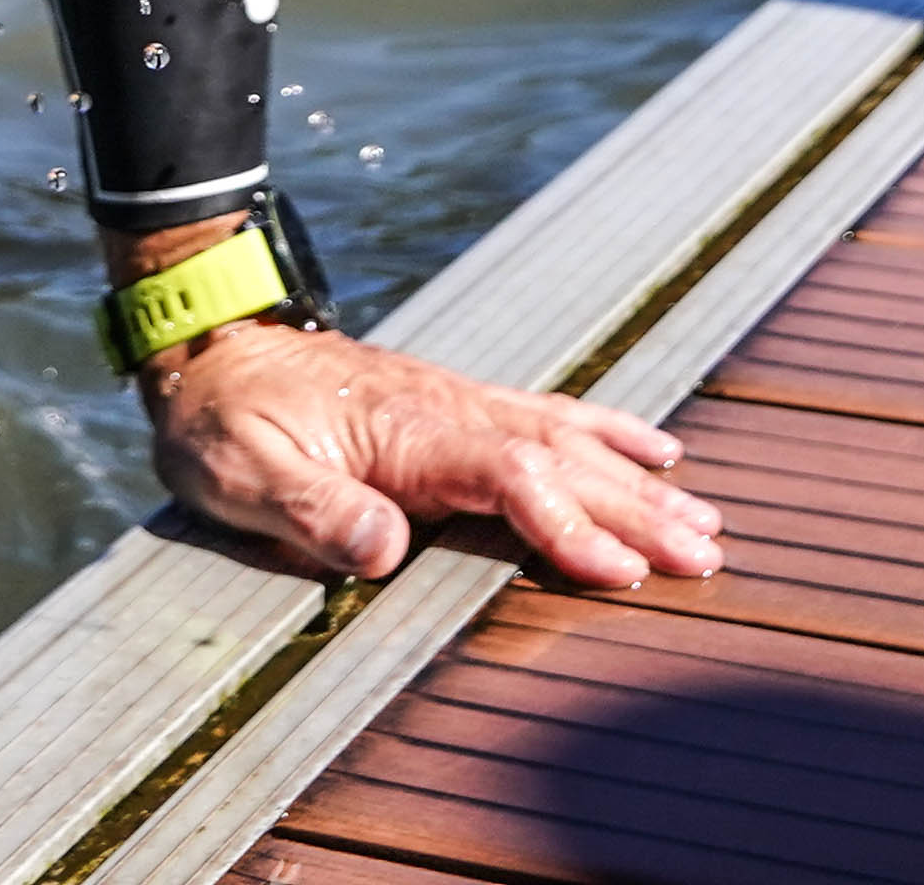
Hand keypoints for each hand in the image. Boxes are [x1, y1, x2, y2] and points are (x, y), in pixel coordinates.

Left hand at [140, 320, 723, 590]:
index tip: (621, 573)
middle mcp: (452, 411)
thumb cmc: (224, 422)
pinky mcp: (460, 407)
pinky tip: (657, 453)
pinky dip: (613, 435)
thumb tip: (383, 550)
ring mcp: (463, 404)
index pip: (511, 478)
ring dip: (640, 483)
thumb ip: (314, 510)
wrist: (216, 351)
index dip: (569, 526)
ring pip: (573, 441)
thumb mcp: (242, 474)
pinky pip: (553, 418)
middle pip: (564, 461)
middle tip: (706, 556)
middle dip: (637, 512)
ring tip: (707, 521)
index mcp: (410, 433)